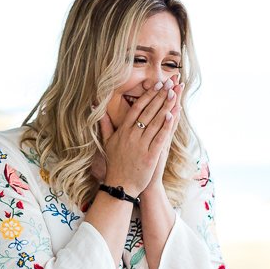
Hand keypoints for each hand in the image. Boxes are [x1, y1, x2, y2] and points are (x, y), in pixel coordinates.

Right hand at [97, 80, 177, 197]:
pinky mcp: (149, 156)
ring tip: (174, 93)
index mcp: (123, 131)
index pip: (137, 108)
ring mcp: (140, 146)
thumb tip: (95, 108)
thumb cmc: (115, 164)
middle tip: (169, 82)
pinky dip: (165, 127)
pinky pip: (158, 138)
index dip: (148, 95)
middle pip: (148, 111)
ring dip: (165, 107)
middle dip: (159, 95)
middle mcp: (131, 136)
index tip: (157, 84)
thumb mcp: (107, 142)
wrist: (120, 186)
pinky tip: (172, 115)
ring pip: (154, 122)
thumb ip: (104, 124)